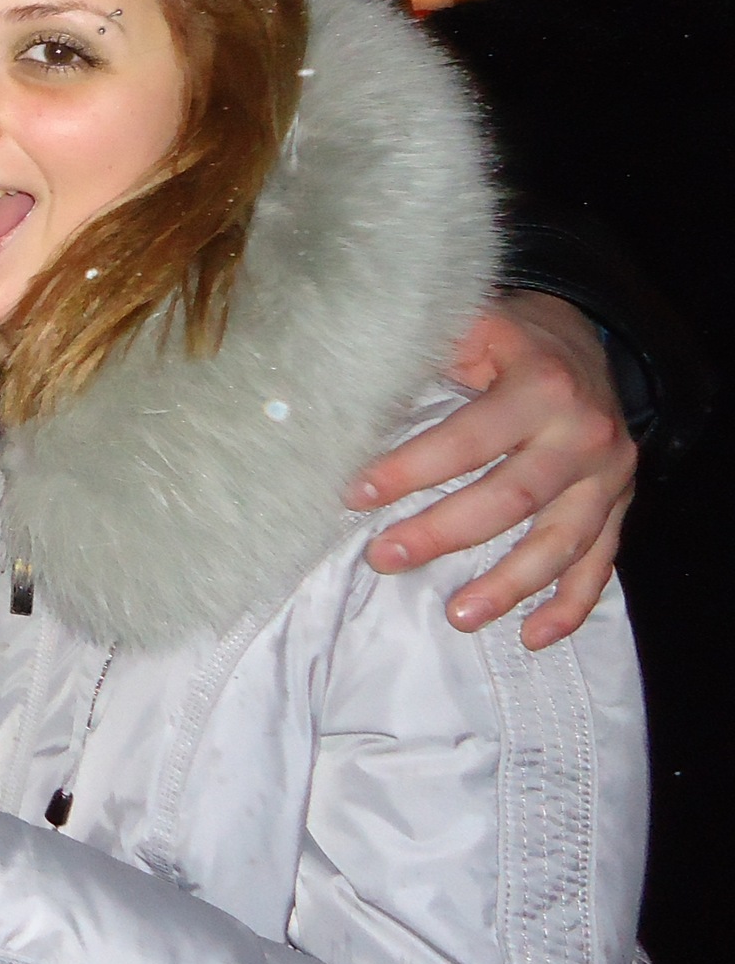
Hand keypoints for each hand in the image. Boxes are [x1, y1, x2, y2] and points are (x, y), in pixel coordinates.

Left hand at [354, 291, 633, 649]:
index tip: (355, 495)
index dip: (410, 469)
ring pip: (561, 543)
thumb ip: (425, 353)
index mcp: (541, 387)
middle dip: (444, 534)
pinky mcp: (618, 506)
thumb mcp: (473, 326)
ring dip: (509, 586)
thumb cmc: (510, 340)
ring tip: (458, 617)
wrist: (588, 340)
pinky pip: (600, 564)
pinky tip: (532, 637)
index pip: (467, 439)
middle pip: (511, 498)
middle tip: (385, 558)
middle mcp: (583, 435)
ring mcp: (607, 477)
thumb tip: (344, 391)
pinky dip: (571, 606)